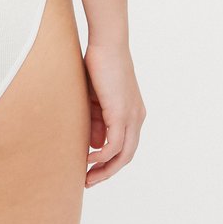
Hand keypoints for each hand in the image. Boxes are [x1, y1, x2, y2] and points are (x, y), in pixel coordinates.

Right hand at [83, 41, 146, 187]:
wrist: (107, 42)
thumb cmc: (99, 62)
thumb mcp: (96, 97)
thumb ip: (96, 119)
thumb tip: (94, 144)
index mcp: (132, 112)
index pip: (124, 145)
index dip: (108, 160)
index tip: (89, 167)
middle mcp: (136, 117)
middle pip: (127, 156)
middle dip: (107, 172)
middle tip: (88, 181)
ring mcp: (131, 116)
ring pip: (123, 155)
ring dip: (104, 169)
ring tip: (86, 176)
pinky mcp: (121, 113)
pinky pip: (115, 145)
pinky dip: (102, 156)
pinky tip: (88, 159)